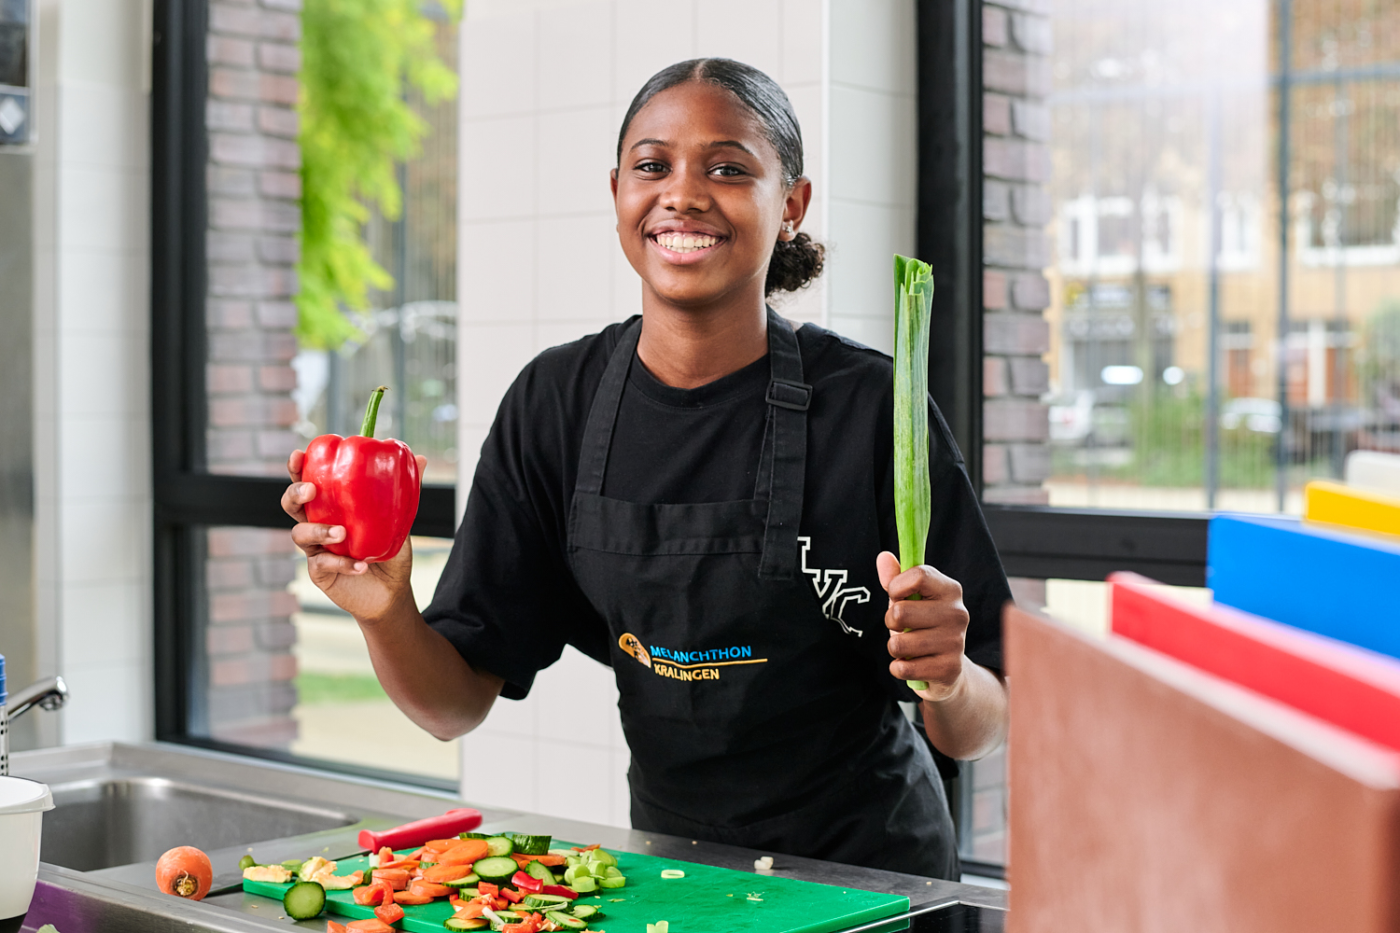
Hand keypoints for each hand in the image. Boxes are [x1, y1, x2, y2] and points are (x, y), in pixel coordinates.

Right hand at [282, 448, 428, 623]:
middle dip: (296, 494)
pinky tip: (361, 565)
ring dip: (319, 530)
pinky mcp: (319, 573)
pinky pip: (321, 564)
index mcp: (330, 506)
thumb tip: (421, 458)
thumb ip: (404, 490)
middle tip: (312, 490)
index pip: (307, 482)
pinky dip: (342, 563)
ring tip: (342, 533)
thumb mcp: (399, 517)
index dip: (297, 469)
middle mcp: (317, 524)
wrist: (393, 589)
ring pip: (300, 534)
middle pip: (291, 505)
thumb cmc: (389, 549)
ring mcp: (316, 549)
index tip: (299, 455)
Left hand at [876, 551, 970, 701]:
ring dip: (895, 648)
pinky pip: (903, 668)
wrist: (947, 669)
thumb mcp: (910, 600)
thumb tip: (883, 556)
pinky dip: (899, 668)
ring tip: (909, 647)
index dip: (896, 587)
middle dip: (890, 622)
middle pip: (900, 612)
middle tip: (902, 627)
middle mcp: (958, 613)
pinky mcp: (949, 669)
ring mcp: (956, 642)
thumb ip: (895, 578)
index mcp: (951, 590)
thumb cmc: (923, 626)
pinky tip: (912, 664)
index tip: (897, 596)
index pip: (918, 576)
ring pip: (898, 643)